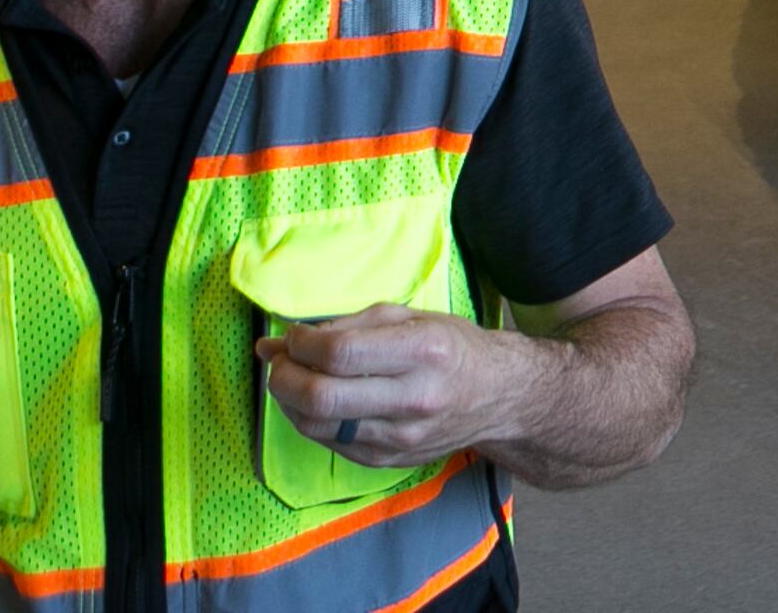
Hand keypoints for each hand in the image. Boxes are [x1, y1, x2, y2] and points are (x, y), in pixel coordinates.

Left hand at [256, 307, 523, 469]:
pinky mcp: (385, 461)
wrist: (497, 397)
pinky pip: (328, 442)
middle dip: (284, 376)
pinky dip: (309, 420)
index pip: (340, 353)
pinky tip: (315, 400)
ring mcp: (398, 437)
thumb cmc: (452, 347)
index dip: (301, 344)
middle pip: (321, 397)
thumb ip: (350, 324)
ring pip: (315, 426)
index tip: (293, 335)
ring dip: (288, 400)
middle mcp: (412, 398)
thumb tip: (284, 339)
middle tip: (280, 360)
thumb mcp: (411, 317)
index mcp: (422, 351)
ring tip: (292, 379)